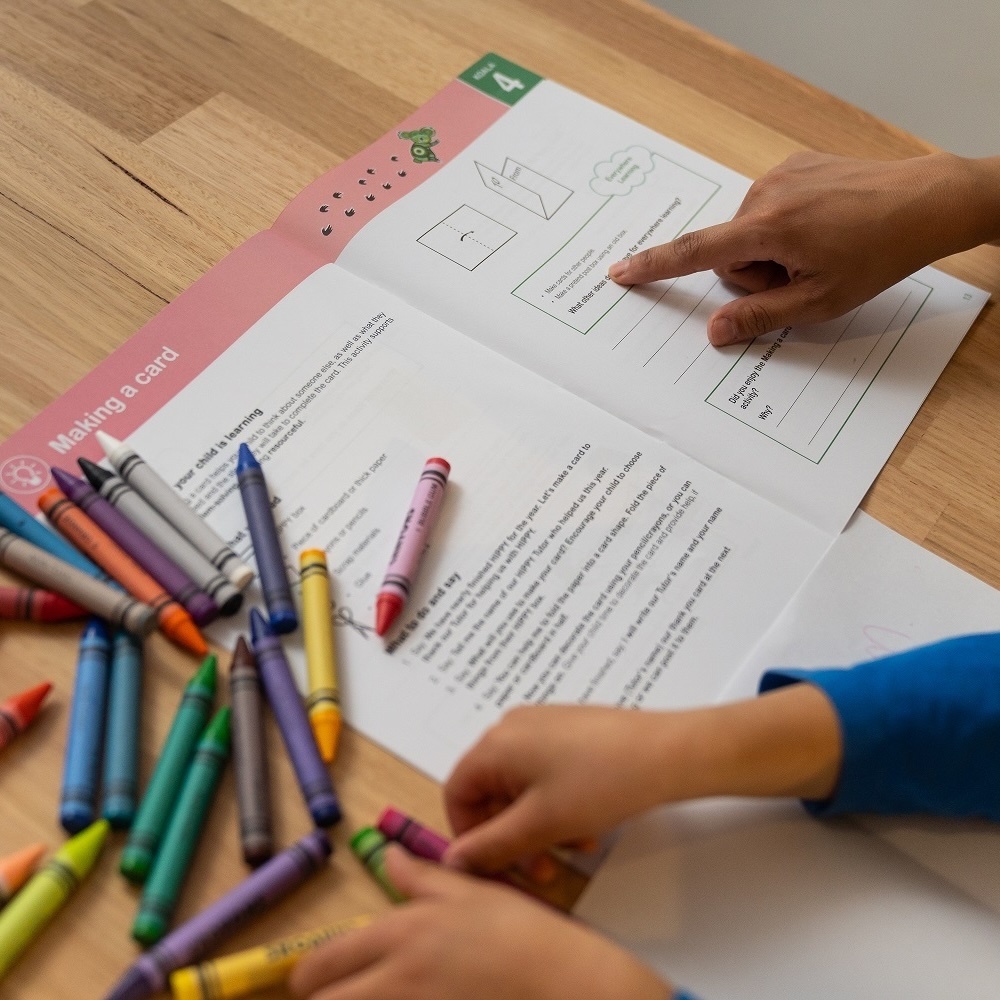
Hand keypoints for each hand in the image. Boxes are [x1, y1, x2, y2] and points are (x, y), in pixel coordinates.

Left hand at [289, 846, 671, 999]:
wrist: (567, 984)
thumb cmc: (522, 934)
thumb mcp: (471, 892)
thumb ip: (421, 877)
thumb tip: (389, 857)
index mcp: (402, 933)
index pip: (324, 963)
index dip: (305, 978)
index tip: (306, 983)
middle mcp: (397, 978)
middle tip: (332, 997)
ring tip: (366, 997)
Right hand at [443, 704, 680, 875]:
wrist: (666, 752)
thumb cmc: (602, 782)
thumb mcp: (541, 825)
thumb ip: (490, 846)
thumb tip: (453, 860)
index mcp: (495, 744)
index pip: (456, 793)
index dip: (468, 835)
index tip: (493, 865)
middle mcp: (511, 728)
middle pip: (490, 791)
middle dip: (511, 836)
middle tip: (540, 870)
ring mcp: (541, 725)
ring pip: (520, 787)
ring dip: (538, 825)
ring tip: (574, 846)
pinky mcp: (566, 729)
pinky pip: (544, 772)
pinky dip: (555, 804)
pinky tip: (586, 825)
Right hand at [609, 151, 999, 344]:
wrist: (927, 202)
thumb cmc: (877, 254)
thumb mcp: (818, 302)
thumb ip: (758, 318)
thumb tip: (713, 332)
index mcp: (767, 228)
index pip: (694, 253)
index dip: (653, 266)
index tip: (619, 271)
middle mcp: (765, 194)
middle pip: (729, 252)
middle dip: (754, 274)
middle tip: (801, 279)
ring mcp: (781, 175)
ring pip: (748, 233)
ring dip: (771, 252)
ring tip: (819, 252)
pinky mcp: (796, 166)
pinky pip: (768, 208)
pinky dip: (784, 227)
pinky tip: (822, 229)